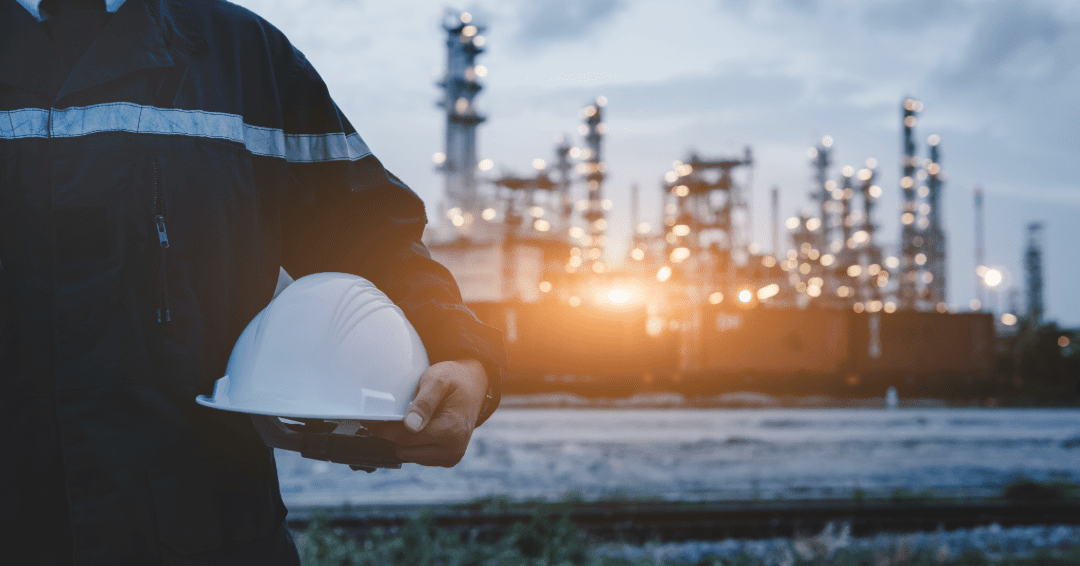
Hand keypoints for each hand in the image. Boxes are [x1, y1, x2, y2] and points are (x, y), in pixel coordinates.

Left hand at [366, 359, 487, 466]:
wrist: (473, 385)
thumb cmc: (455, 380)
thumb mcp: (438, 380)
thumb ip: (424, 402)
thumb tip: (411, 426)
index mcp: (451, 431)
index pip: (404, 437)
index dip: (383, 428)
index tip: (369, 420)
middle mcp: (453, 449)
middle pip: (404, 448)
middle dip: (394, 433)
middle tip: (392, 414)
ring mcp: (451, 456)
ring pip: (409, 455)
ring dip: (404, 439)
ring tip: (411, 419)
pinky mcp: (447, 459)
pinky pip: (418, 457)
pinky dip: (413, 444)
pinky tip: (420, 428)